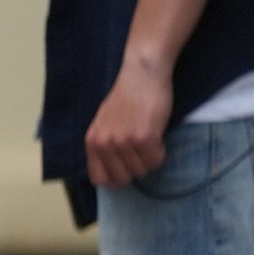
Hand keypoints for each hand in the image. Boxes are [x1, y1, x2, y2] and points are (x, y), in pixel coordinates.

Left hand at [86, 44, 173, 187]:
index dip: (115, 179)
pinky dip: (161, 152)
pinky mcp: (144, 138)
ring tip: (149, 137)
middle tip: (141, 151)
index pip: (99, 179)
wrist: (141, 74)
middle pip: (123, 178)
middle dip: (136, 169)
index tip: (126, 172)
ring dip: (150, 159)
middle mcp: (105, 143)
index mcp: (92, 141)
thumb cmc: (127, 97)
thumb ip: (105, 146)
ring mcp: (124, 141)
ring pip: (142, 170)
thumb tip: (111, 174)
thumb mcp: (105, 123)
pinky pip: (156, 160)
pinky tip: (157, 135)